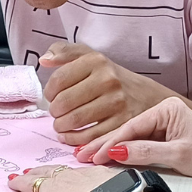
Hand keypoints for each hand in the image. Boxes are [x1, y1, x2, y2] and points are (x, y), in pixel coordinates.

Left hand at [0, 165, 116, 191]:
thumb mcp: (132, 190)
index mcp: (91, 174)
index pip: (72, 172)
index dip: (61, 173)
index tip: (56, 172)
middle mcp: (70, 178)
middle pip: (49, 174)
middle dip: (37, 173)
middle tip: (26, 173)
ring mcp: (53, 191)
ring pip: (30, 184)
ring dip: (19, 182)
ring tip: (10, 180)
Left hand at [40, 43, 160, 145]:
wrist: (146, 96)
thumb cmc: (110, 76)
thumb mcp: (90, 57)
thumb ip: (65, 53)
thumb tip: (44, 60)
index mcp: (96, 61)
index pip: (58, 79)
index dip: (49, 92)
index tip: (51, 96)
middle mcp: (108, 80)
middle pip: (64, 102)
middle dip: (54, 111)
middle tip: (56, 113)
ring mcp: (117, 102)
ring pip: (75, 120)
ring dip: (61, 126)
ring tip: (61, 124)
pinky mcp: (122, 123)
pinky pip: (89, 137)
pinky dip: (74, 139)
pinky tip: (69, 136)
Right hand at [75, 98, 191, 184]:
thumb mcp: (178, 156)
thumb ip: (146, 152)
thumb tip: (116, 151)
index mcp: (168, 109)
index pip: (133, 126)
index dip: (111, 142)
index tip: (94, 156)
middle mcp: (162, 112)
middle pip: (127, 130)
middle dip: (103, 144)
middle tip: (81, 155)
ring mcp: (160, 124)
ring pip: (128, 137)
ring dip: (108, 148)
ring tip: (85, 156)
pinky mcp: (159, 136)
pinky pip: (135, 144)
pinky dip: (119, 152)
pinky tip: (102, 157)